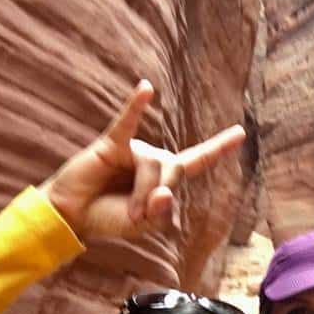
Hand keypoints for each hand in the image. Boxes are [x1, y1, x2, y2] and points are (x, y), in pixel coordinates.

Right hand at [40, 80, 244, 239]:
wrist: (74, 217)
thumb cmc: (108, 218)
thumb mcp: (143, 225)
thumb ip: (161, 213)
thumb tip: (166, 191)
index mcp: (165, 177)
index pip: (197, 161)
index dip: (218, 148)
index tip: (239, 132)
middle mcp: (153, 159)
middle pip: (173, 170)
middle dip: (158, 196)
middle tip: (138, 215)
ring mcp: (133, 149)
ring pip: (152, 165)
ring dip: (141, 193)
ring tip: (128, 212)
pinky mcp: (111, 144)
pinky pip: (127, 123)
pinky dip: (136, 107)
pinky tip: (146, 88)